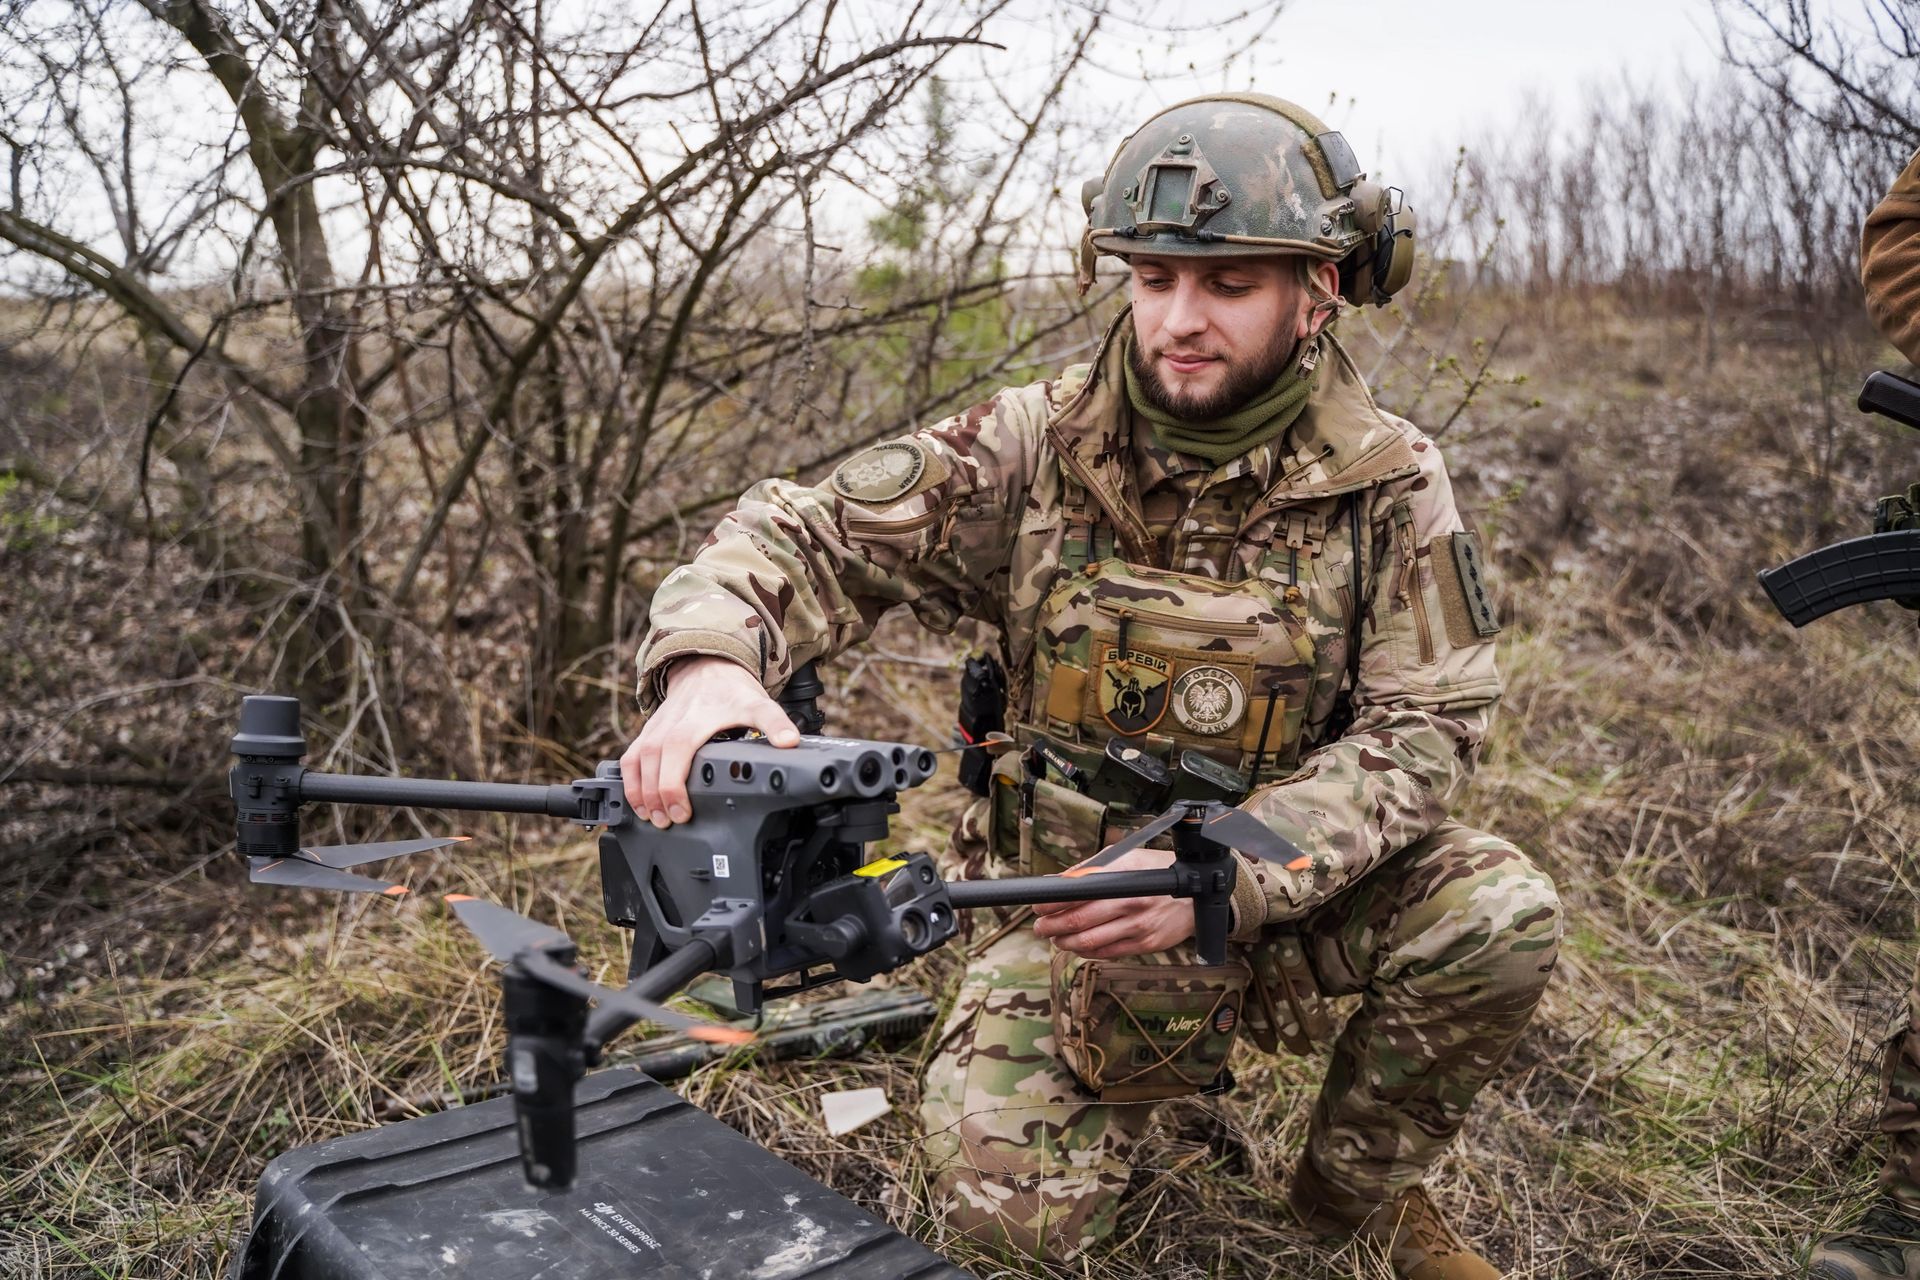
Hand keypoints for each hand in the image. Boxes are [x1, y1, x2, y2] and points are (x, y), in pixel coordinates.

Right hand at [620, 656, 799, 827]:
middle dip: (654, 797)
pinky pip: (629, 758)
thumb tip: (790, 741)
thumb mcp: (758, 704)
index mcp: (692, 723)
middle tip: (667, 823)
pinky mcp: (647, 733)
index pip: (675, 755)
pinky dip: (629, 781)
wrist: (707, 667)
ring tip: (651, 818)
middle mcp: (667, 727)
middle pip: (651, 764)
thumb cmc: (731, 692)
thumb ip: (774, 723)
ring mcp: (654, 730)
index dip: (673, 786)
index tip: (682, 811)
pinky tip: (637, 802)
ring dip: (638, 793)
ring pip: (635, 762)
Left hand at [1030, 846, 1194, 958]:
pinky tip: (1078, 947)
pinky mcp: (1146, 944)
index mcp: (1124, 873)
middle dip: (1052, 926)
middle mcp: (1131, 900)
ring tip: (1056, 939)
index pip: (1077, 891)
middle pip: (1079, 919)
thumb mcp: (1127, 858)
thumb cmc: (1157, 872)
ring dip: (1065, 942)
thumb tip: (1056, 881)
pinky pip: (1108, 953)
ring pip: (1090, 941)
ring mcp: (1139, 925)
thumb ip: (1091, 869)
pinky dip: (1087, 952)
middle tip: (1039, 927)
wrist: (1198, 895)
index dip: (1052, 903)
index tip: (1038, 907)